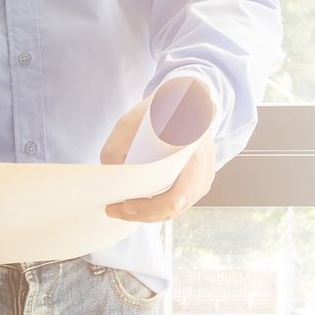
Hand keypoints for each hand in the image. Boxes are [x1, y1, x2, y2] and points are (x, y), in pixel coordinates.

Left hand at [102, 94, 216, 222]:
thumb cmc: (157, 111)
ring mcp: (205, 176)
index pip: (175, 197)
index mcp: (191, 154)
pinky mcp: (199, 180)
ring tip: (125, 208)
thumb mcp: (128, 125)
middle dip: (143, 215)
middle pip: (174, 208)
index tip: (123, 205)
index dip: (147, 208)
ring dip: (151, 214)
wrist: (184, 99)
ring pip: (178, 209)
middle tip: (116, 210)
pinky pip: (181, 203)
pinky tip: (141, 203)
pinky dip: (160, 208)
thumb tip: (110, 184)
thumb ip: (115, 152)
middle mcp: (204, 168)